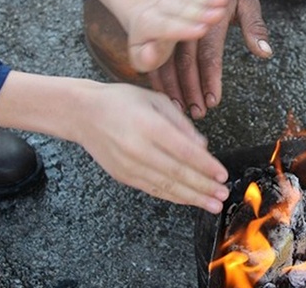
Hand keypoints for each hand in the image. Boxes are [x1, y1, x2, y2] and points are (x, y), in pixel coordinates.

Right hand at [75, 83, 229, 213]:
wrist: (82, 114)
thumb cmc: (121, 102)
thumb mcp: (156, 100)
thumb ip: (181, 123)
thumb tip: (202, 147)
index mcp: (148, 126)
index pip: (183, 151)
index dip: (206, 166)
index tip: (223, 174)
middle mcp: (137, 148)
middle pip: (177, 173)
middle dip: (203, 187)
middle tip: (223, 195)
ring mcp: (128, 165)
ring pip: (166, 186)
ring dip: (192, 198)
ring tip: (213, 205)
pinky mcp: (123, 176)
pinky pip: (153, 190)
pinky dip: (173, 197)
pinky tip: (189, 200)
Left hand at [127, 0, 235, 72]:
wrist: (141, 15)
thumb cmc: (142, 43)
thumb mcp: (136, 55)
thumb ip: (144, 58)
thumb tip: (152, 56)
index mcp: (149, 23)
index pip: (167, 27)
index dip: (183, 29)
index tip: (201, 30)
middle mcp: (163, 9)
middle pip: (183, 10)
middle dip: (202, 12)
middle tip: (219, 14)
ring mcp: (178, 2)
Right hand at [150, 0, 271, 118]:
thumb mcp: (247, 2)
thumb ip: (254, 28)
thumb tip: (264, 52)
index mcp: (211, 19)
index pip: (209, 54)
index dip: (210, 78)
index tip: (213, 100)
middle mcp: (189, 24)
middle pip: (186, 62)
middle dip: (191, 89)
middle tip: (198, 112)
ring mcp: (175, 27)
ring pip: (170, 62)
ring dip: (176, 87)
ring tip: (184, 109)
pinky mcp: (167, 31)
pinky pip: (161, 58)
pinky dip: (163, 78)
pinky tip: (169, 96)